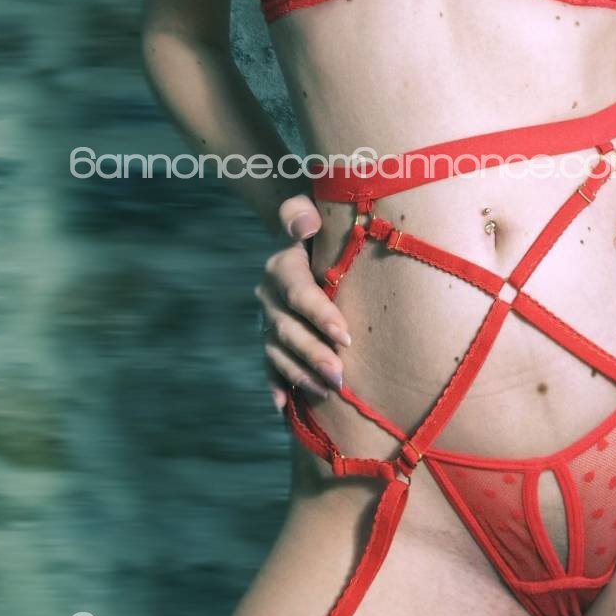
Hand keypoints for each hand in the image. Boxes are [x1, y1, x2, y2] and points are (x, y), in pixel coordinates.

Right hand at [254, 195, 351, 409]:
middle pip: (288, 329)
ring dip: (301, 374)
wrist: (308, 237)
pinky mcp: (271, 337)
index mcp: (282, 267)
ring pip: (279, 351)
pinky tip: (284, 407)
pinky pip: (269, 364)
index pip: (299, 293)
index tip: (347, 335)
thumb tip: (306, 224)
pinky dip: (276, 385)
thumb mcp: (310, 208)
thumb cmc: (322, 223)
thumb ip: (301, 212)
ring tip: (327, 392)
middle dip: (314, 354)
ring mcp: (268, 319)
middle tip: (339, 377)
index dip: (320, 315)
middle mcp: (269, 295)